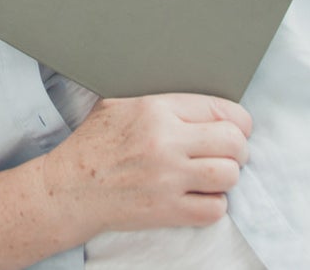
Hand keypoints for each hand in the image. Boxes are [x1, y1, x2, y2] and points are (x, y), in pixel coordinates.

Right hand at [41, 94, 250, 237]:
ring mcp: (168, 178)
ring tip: (215, 174)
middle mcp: (166, 142)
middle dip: (238, 148)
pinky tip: (201, 196)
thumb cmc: (94, 143)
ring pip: (229, 175)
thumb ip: (159, 99)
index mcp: (156, 109)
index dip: (238, 120)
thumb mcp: (119, 103)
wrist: (71, 187)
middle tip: (230, 152)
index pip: (221, 109)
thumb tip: (195, 99)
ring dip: (228, 176)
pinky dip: (214, 204)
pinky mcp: (167, 211)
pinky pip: (214, 209)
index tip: (237, 128)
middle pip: (233, 142)